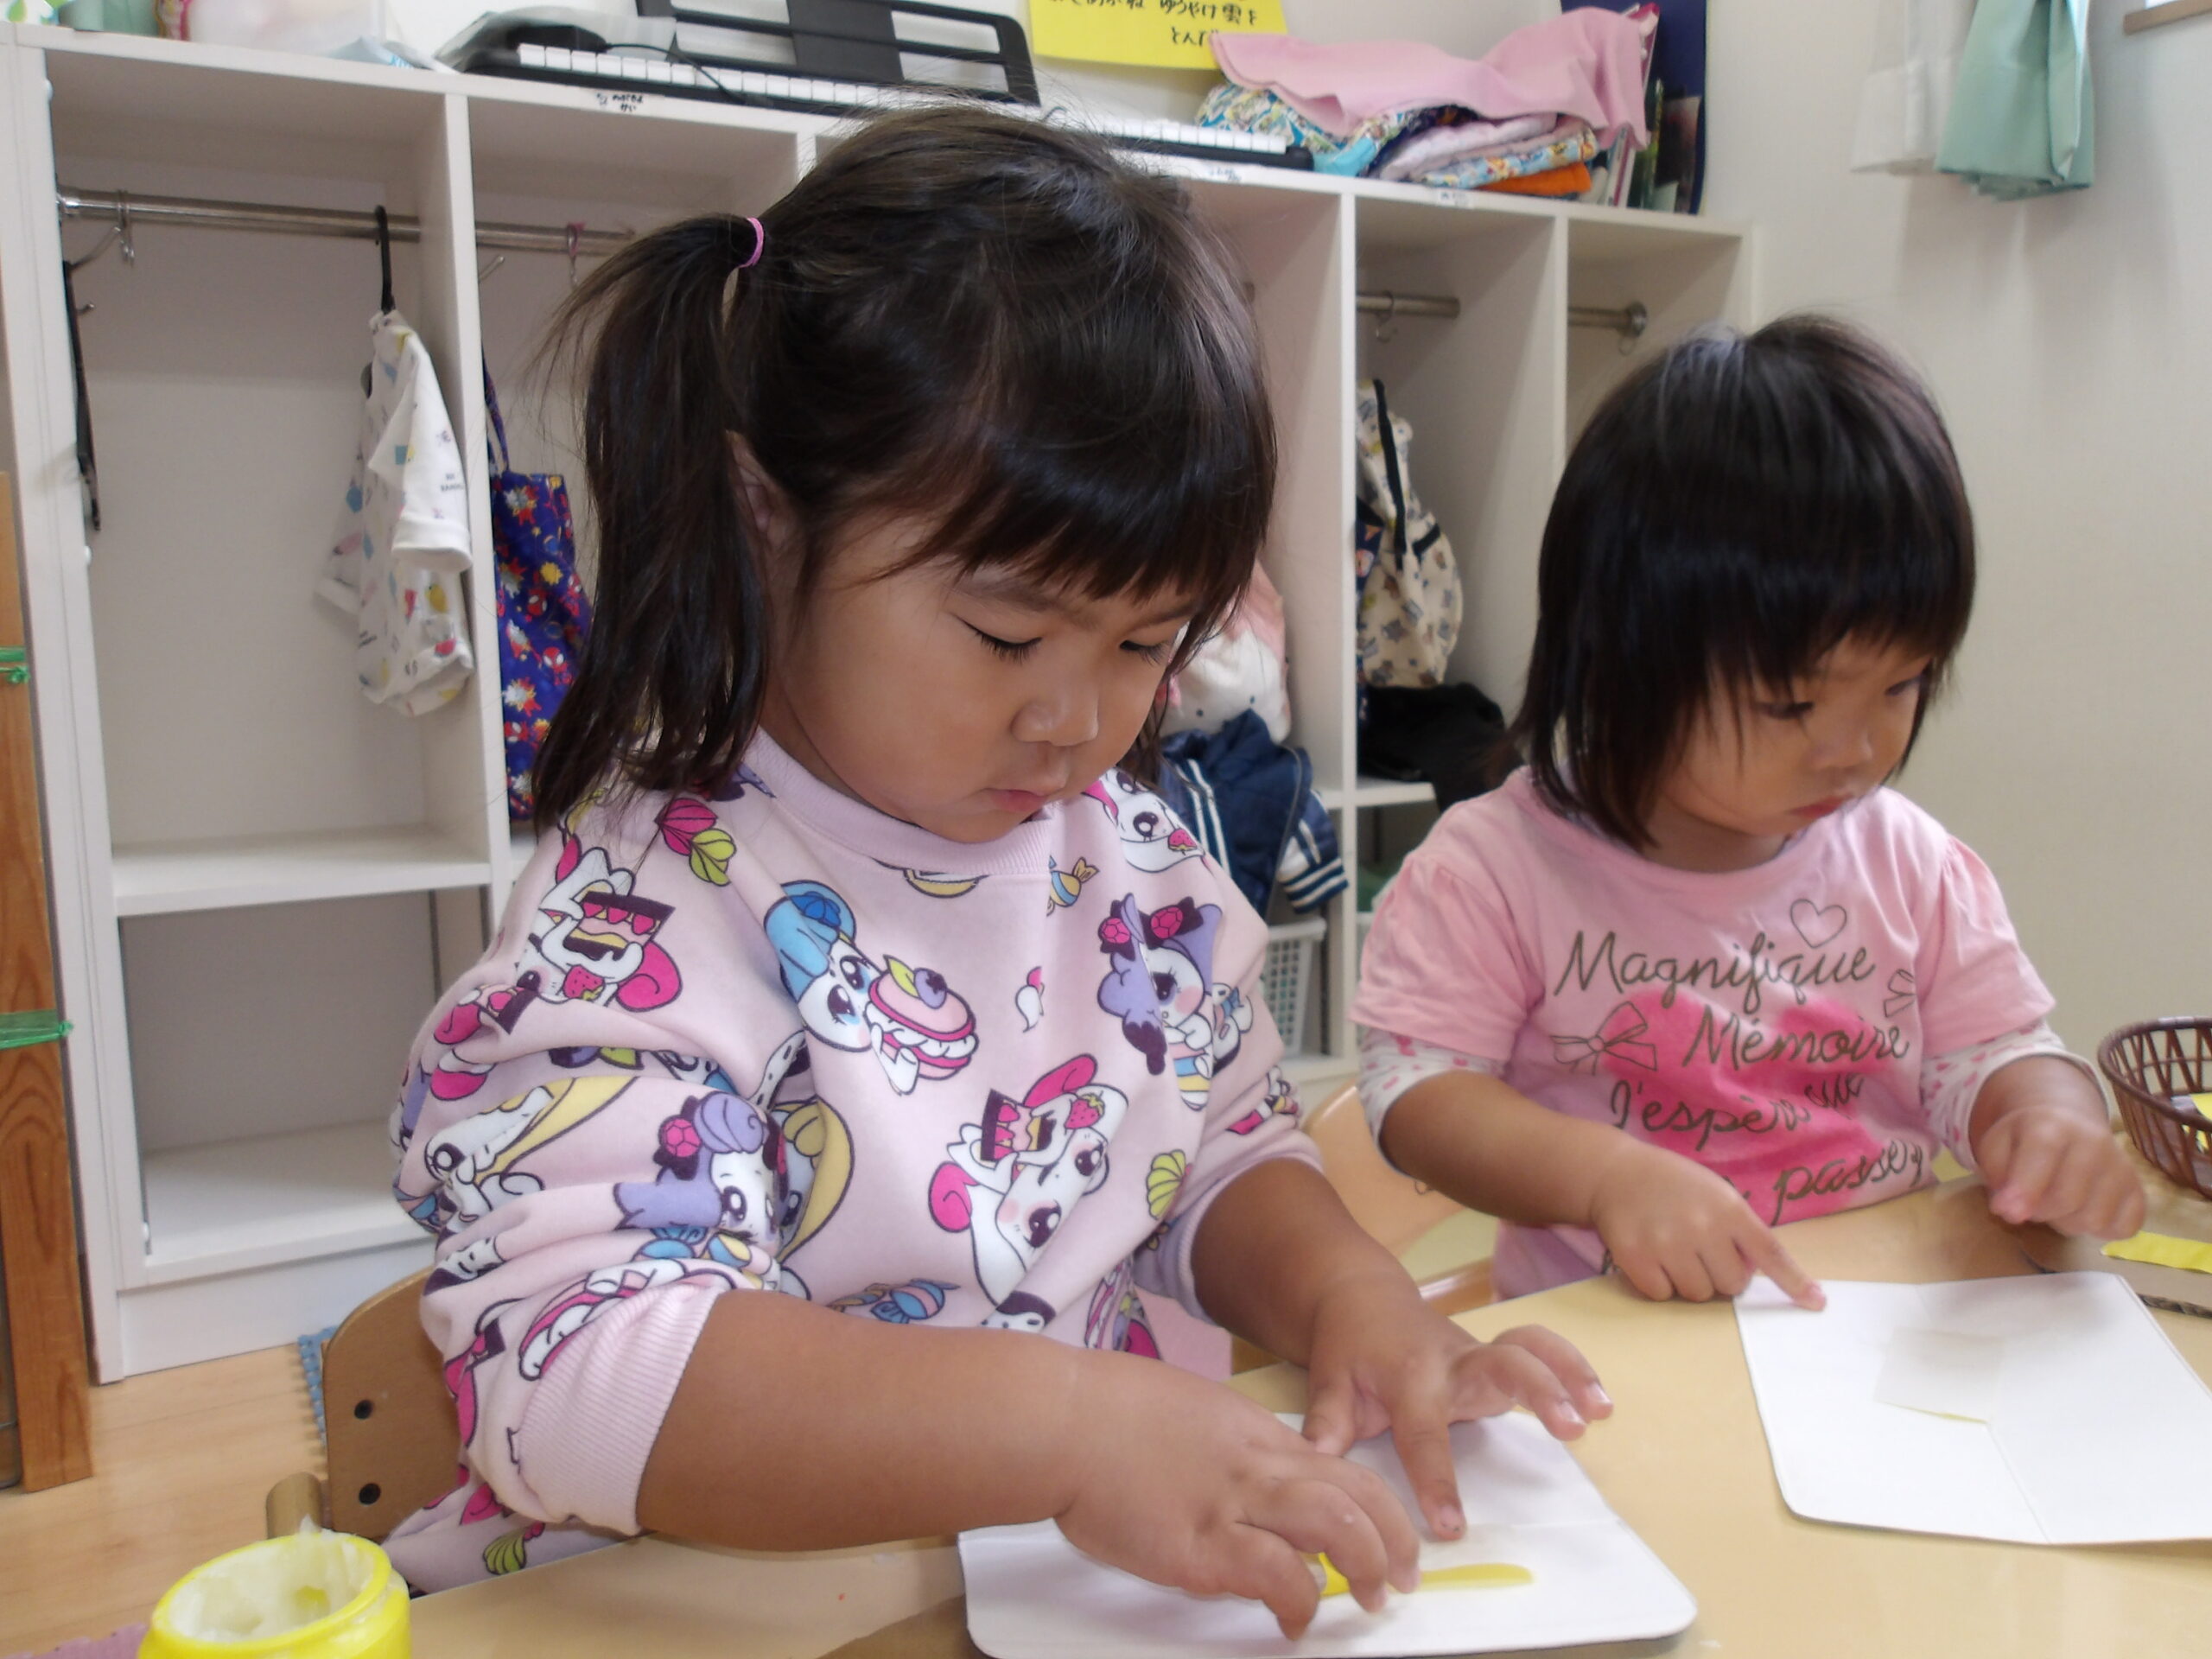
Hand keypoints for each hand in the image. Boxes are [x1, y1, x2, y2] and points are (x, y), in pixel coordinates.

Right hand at [1054, 1349, 1419, 1638]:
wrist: (1061, 1420)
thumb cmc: (1107, 1412)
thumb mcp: (1188, 1412)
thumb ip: (1226, 1447)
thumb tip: (1245, 1482)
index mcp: (1253, 1434)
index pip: (1341, 1466)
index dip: (1380, 1505)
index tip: (1391, 1535)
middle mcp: (1255, 1465)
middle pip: (1356, 1494)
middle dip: (1394, 1539)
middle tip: (1402, 1577)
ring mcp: (1230, 1503)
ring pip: (1334, 1524)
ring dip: (1366, 1564)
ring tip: (1372, 1598)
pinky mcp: (1197, 1546)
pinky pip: (1273, 1574)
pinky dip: (1297, 1600)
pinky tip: (1294, 1621)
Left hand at [1299, 1268, 1611, 1542]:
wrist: (1362, 1299)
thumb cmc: (1347, 1350)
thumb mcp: (1328, 1383)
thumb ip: (1326, 1426)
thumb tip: (1316, 1466)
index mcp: (1408, 1378)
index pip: (1424, 1435)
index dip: (1437, 1481)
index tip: (1452, 1527)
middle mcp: (1452, 1362)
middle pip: (1500, 1365)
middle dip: (1537, 1391)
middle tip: (1571, 1427)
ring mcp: (1478, 1356)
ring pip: (1529, 1349)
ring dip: (1568, 1373)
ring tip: (1600, 1411)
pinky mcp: (1495, 1358)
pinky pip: (1539, 1351)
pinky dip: (1572, 1366)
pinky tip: (1600, 1400)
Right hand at [1589, 1140, 1824, 1309]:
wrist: (1614, 1171)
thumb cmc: (1674, 1185)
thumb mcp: (1715, 1193)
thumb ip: (1738, 1229)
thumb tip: (1755, 1275)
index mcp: (1729, 1208)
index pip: (1770, 1252)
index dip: (1794, 1281)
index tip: (1816, 1304)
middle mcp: (1701, 1226)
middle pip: (1731, 1285)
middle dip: (1720, 1276)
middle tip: (1701, 1253)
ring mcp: (1666, 1242)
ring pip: (1697, 1294)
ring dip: (1689, 1282)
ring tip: (1674, 1253)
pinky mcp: (1634, 1257)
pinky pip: (1661, 1294)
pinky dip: (1658, 1283)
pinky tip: (1651, 1257)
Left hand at [1979, 1104, 2144, 1237]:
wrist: (2068, 1123)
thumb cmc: (2025, 1140)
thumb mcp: (1996, 1146)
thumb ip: (1997, 1174)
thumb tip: (2009, 1211)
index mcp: (2053, 1124)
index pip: (2043, 1153)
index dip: (2024, 1188)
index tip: (2007, 1213)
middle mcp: (2095, 1142)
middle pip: (2067, 1199)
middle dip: (2040, 1212)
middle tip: (2032, 1203)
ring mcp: (2122, 1167)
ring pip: (2094, 1220)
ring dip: (2068, 1223)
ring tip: (2058, 1204)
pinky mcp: (2139, 1191)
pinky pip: (2124, 1228)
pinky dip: (2102, 1231)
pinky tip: (2086, 1211)